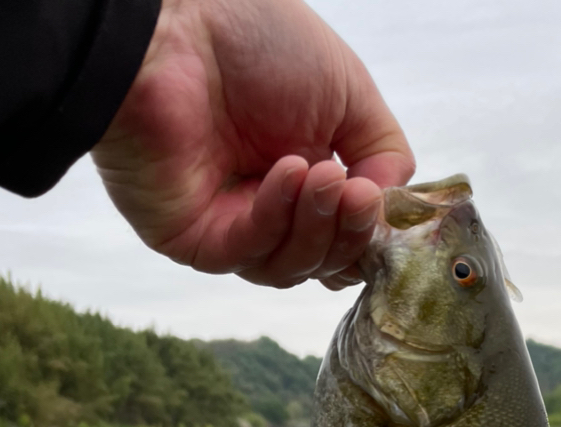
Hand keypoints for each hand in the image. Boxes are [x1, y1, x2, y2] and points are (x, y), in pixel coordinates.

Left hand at [91, 0, 414, 288]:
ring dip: (316, 226)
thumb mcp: (348, 90)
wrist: (173, 24)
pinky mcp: (192, 239)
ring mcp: (229, 227)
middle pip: (323, 261)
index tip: (383, 202)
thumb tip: (387, 209)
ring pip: (289, 267)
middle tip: (358, 195)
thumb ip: (383, 153)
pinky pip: (246, 252)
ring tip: (323, 176)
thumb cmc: (253, 37)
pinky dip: (274, 217)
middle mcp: (267, 207)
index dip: (368, 231)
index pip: (345, 237)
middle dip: (348, 233)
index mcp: (305, 176)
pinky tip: (288, 174)